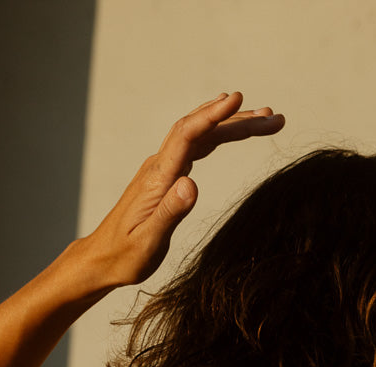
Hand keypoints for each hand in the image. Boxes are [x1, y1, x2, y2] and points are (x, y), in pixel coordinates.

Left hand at [77, 91, 284, 289]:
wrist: (102, 257)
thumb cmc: (125, 256)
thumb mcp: (148, 242)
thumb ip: (170, 212)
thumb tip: (192, 183)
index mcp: (157, 178)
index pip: (187, 135)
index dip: (213, 116)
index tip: (239, 100)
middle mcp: (159, 166)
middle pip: (200, 129)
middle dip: (237, 119)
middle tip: (272, 116)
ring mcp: (163, 168)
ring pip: (201, 135)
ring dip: (232, 125)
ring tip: (265, 119)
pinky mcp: (166, 176)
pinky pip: (196, 145)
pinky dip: (218, 134)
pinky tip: (231, 129)